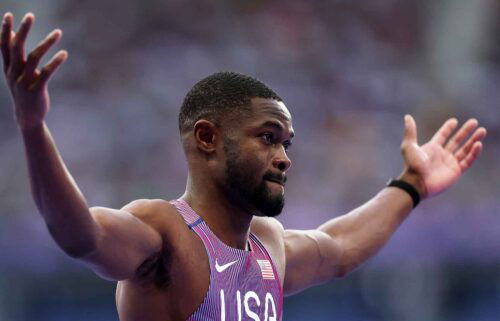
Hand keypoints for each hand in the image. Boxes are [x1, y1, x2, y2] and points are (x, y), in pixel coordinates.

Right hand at [1, 12, 67, 129]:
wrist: (28, 118)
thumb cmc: (25, 94)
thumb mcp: (18, 76)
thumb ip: (18, 60)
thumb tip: (19, 42)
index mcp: (8, 69)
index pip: (4, 46)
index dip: (5, 30)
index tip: (9, 14)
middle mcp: (14, 74)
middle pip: (16, 47)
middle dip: (22, 30)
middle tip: (30, 15)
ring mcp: (24, 82)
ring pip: (33, 58)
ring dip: (46, 43)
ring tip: (58, 32)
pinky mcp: (36, 90)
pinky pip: (46, 73)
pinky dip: (55, 62)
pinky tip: (64, 53)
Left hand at [399, 115, 485, 198]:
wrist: (417, 182)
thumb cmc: (412, 165)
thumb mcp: (409, 146)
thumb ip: (410, 131)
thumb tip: (407, 116)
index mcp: (432, 148)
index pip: (442, 136)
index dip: (448, 128)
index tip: (454, 121)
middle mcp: (442, 155)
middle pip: (456, 141)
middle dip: (465, 131)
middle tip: (474, 122)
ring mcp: (449, 163)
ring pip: (465, 149)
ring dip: (473, 140)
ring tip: (482, 130)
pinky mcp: (456, 171)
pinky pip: (468, 161)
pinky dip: (474, 153)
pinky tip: (478, 144)